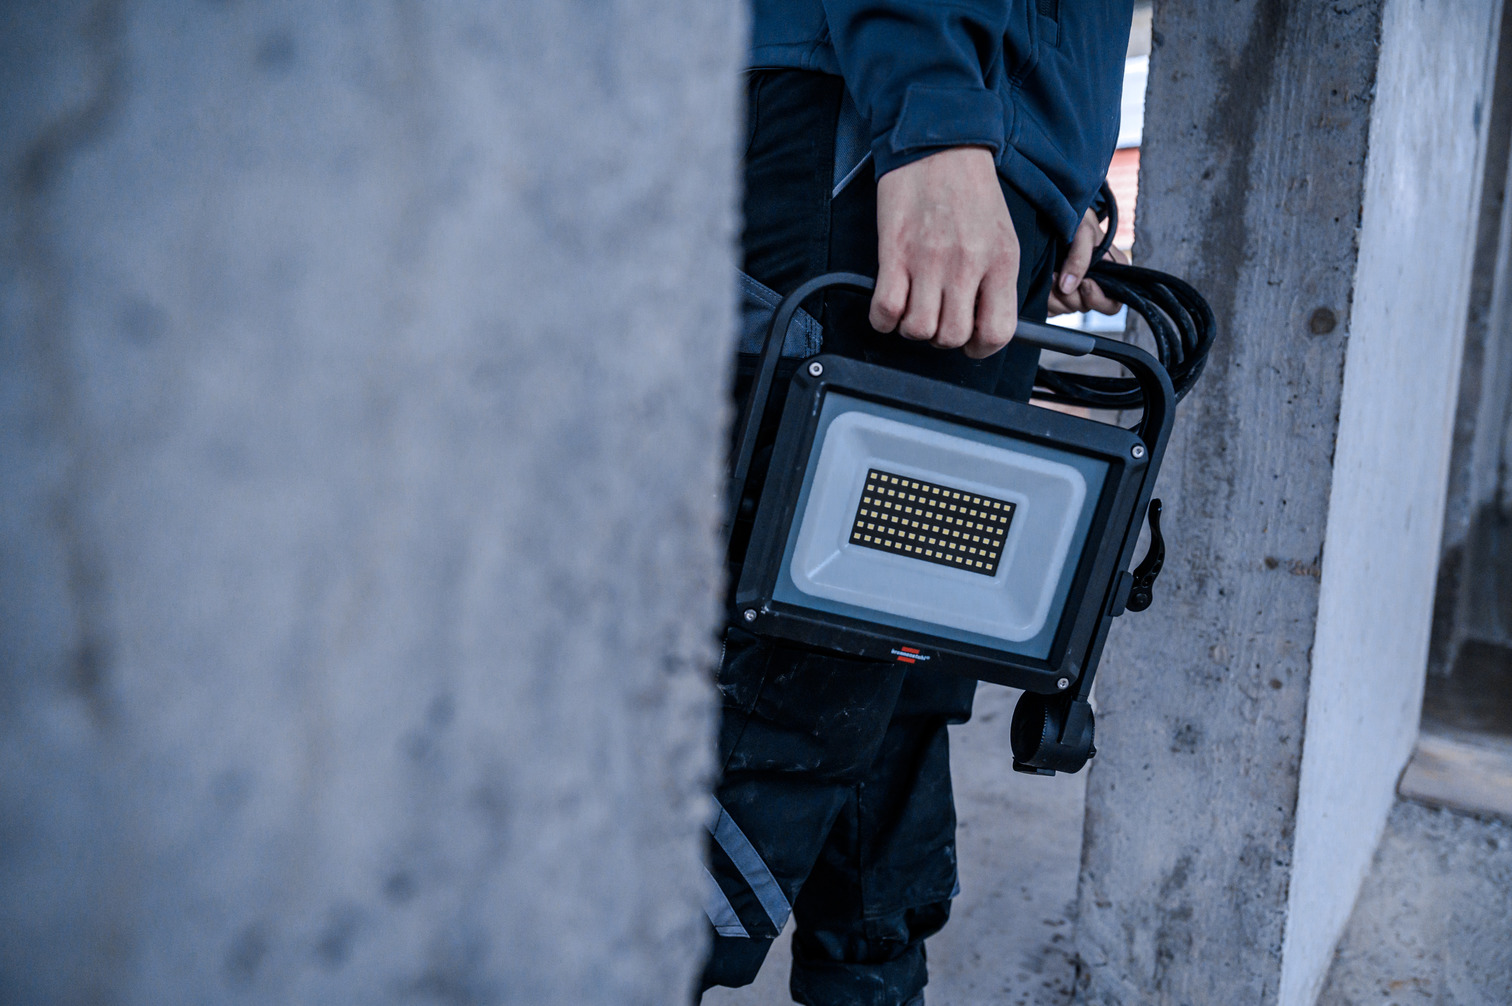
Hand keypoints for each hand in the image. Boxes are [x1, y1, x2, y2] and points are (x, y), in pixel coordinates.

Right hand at [869, 147, 1019, 359]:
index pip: (997, 332)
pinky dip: (883, 318)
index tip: (970, 341)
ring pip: (918, 329)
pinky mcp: (894, 251)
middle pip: (951, 336)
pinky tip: (888, 304)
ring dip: (912, 327)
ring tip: (913, 307)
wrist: (939, 143)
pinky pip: (885, 310)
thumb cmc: (969, 188)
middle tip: (937, 319)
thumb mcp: (1001, 235)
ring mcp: (929, 260)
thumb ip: (995, 279)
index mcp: (1000, 261)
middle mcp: (967, 264)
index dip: (980, 347)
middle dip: (941, 337)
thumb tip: (983, 321)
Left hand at [1048, 208, 1126, 315]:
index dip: (1097, 298)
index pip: (1112, 305)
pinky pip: (1049, 309)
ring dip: (1054, 295)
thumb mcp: (1083, 231)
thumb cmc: (1077, 219)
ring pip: (1065, 309)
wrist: (1055, 214)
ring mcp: (1074, 292)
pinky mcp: (1056, 296)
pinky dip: (1044, 298)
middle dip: (1069, 295)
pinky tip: (1043, 280)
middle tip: (1057, 274)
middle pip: (1085, 308)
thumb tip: (1067, 287)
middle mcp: (1094, 286)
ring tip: (1049, 272)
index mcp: (1112, 274)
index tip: (1084, 282)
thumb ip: (1080, 258)